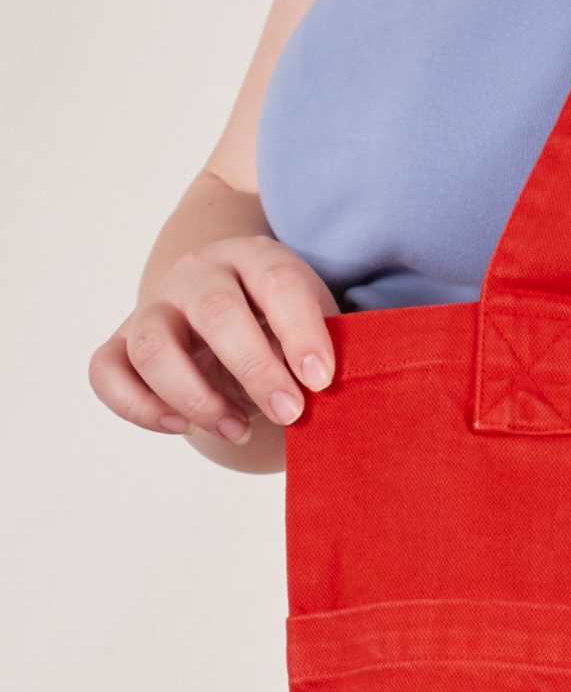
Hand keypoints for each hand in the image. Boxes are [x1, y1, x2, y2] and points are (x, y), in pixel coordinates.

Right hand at [89, 237, 338, 451]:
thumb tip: (342, 397)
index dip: (302, 331)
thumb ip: (322, 351)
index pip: (277, 282)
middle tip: (291, 413)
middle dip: (257, 370)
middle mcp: (199, 275)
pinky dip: (139, 407)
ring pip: (154, 346)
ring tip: (239, 431)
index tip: (322, 379)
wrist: (228, 298)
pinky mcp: (122, 342)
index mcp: (255, 260)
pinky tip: (184, 427)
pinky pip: (107, 371)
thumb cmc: (282, 321)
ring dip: (197, 397)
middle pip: (217, 313)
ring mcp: (155, 307)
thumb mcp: (311, 321)